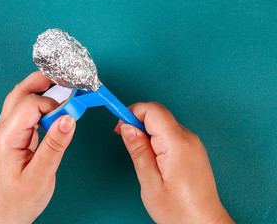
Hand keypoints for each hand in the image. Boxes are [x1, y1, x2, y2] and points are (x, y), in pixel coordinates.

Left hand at [0, 72, 75, 223]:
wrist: (7, 213)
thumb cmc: (19, 199)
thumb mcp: (41, 175)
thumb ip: (55, 145)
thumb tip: (69, 118)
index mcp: (6, 137)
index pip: (30, 105)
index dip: (52, 104)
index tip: (72, 111)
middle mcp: (4, 130)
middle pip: (20, 93)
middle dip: (42, 81)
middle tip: (64, 77)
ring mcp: (8, 132)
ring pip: (22, 100)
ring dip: (41, 90)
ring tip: (62, 87)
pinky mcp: (16, 136)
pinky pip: (27, 112)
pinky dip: (42, 104)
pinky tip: (55, 108)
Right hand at [115, 102, 233, 223]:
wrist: (204, 223)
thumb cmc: (179, 210)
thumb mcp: (150, 183)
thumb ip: (138, 151)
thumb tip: (127, 128)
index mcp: (177, 144)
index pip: (153, 110)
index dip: (132, 112)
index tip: (119, 127)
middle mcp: (188, 138)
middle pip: (158, 114)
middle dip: (137, 121)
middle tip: (126, 141)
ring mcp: (193, 142)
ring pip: (163, 122)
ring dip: (147, 131)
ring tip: (141, 155)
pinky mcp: (193, 148)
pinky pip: (171, 132)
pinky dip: (157, 137)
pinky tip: (153, 157)